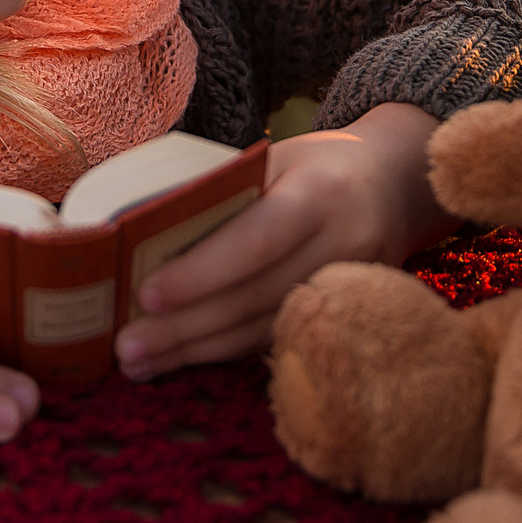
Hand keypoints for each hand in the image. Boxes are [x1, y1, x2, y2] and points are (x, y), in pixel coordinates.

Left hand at [112, 101, 455, 380]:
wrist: (395, 186)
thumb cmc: (315, 167)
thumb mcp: (275, 160)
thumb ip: (222, 191)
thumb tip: (138, 229)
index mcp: (321, 194)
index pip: (257, 239)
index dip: (203, 272)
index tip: (146, 294)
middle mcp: (344, 244)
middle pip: (257, 296)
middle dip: (186, 326)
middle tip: (126, 346)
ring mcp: (350, 288)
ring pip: (264, 330)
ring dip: (197, 351)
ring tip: (139, 362)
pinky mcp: (347, 318)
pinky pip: (277, 341)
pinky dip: (225, 354)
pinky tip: (181, 359)